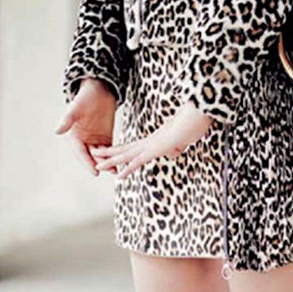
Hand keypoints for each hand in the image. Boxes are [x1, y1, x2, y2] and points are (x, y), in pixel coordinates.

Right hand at [54, 78, 118, 176]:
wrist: (99, 90)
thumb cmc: (85, 97)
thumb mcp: (76, 108)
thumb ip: (67, 120)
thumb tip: (57, 131)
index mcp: (73, 137)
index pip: (81, 153)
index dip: (87, 163)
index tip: (95, 171)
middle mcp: (83, 141)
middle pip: (91, 156)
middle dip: (99, 165)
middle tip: (108, 171)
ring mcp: (95, 140)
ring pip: (101, 155)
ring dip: (107, 162)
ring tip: (115, 170)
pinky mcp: (105, 136)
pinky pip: (109, 148)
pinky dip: (114, 155)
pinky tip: (120, 160)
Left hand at [89, 101, 212, 179]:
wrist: (199, 115)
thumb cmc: (195, 123)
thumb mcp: (184, 138)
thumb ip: (176, 145)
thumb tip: (173, 151)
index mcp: (155, 138)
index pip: (133, 146)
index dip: (119, 150)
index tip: (107, 153)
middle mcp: (150, 141)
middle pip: (125, 148)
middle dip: (109, 152)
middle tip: (93, 154)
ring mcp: (152, 144)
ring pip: (127, 154)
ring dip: (112, 160)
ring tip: (97, 164)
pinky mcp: (157, 149)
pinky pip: (139, 161)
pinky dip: (128, 168)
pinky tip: (118, 176)